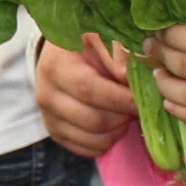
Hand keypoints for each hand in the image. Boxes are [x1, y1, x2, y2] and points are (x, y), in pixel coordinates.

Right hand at [36, 37, 137, 159]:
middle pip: (92, 120)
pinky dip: (105, 142)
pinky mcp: (55, 132)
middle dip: (122, 117)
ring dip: (117, 131)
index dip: (118, 99)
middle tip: (136, 106)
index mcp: (56, 66)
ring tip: (125, 114)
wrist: (62, 55)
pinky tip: (113, 125)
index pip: (88, 90)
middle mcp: (47, 94)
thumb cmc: (86, 42)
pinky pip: (85, 150)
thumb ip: (117, 52)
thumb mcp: (102, 36)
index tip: (139, 99)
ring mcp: (49, 117)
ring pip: (92, 139)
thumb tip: (127, 78)